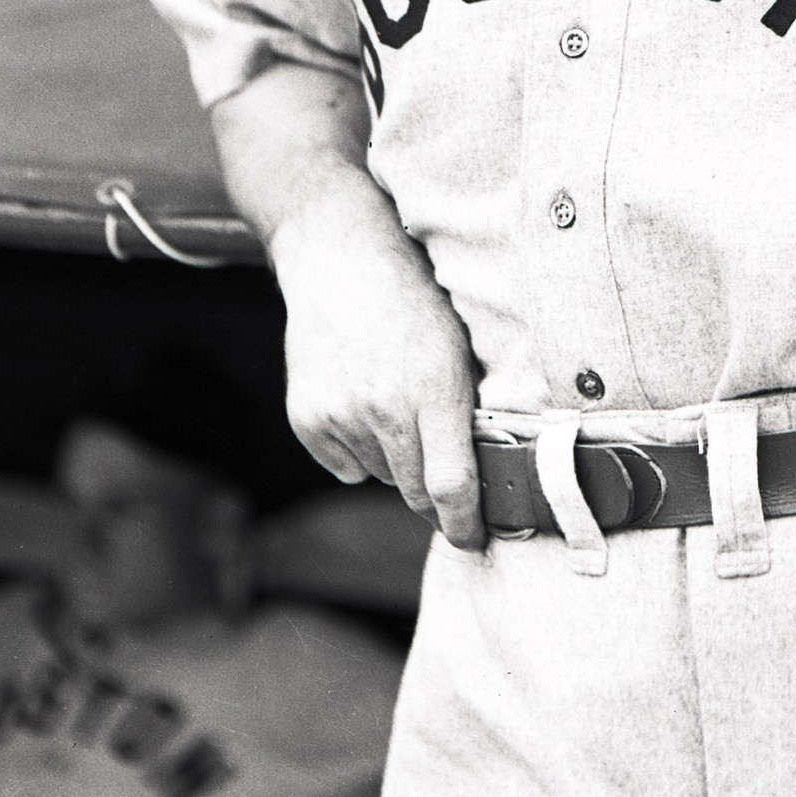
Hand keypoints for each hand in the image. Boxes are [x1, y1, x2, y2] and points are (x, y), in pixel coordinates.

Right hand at [271, 185, 485, 550]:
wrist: (340, 257)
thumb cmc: (416, 297)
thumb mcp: (460, 345)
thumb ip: (471, 410)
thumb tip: (488, 478)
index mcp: (436, 389)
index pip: (453, 486)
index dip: (466, 524)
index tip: (475, 539)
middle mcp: (385, 409)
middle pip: (417, 492)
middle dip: (436, 495)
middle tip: (447, 476)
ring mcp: (341, 416)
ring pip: (382, 475)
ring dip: (396, 460)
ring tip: (396, 402)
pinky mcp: (307, 419)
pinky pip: (345, 465)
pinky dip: (359, 448)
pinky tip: (363, 400)